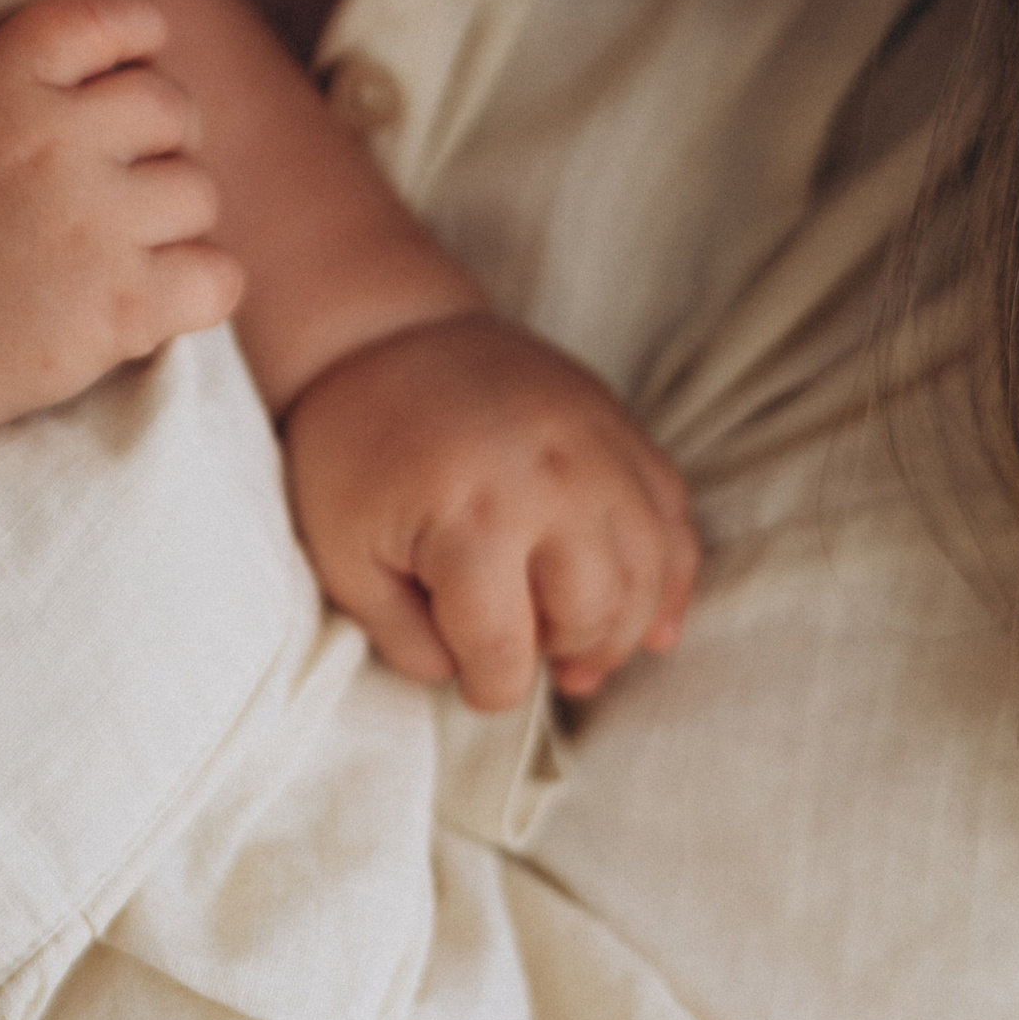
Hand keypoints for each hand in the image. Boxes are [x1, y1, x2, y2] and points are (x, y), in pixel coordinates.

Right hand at [0, 0, 241, 427]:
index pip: (114, 19)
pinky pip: (218, 275)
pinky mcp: (121, 309)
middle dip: (156, 134)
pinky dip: (200, 283)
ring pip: (199, 190)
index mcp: (1, 79)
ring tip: (127, 232)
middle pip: (171, 105)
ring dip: (173, 212)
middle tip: (121, 167)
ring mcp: (94, 227)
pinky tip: (156, 288)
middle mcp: (55, 142)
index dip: (135, 35)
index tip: (123, 67)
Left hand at [283, 314, 698, 707]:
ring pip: (650, 577)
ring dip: (619, 629)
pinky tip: (651, 621)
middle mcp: (552, 483)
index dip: (485, 688)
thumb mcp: (342, 555)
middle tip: (518, 648)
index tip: (467, 678)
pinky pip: (676, 521)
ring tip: (576, 646)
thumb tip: (464, 676)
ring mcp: (599, 450)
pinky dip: (671, 580)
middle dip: (557, 654)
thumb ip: (402, 637)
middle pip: (593, 617)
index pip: (505, 655)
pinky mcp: (623, 430)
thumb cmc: (355, 449)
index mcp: (473, 518)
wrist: (389, 331)